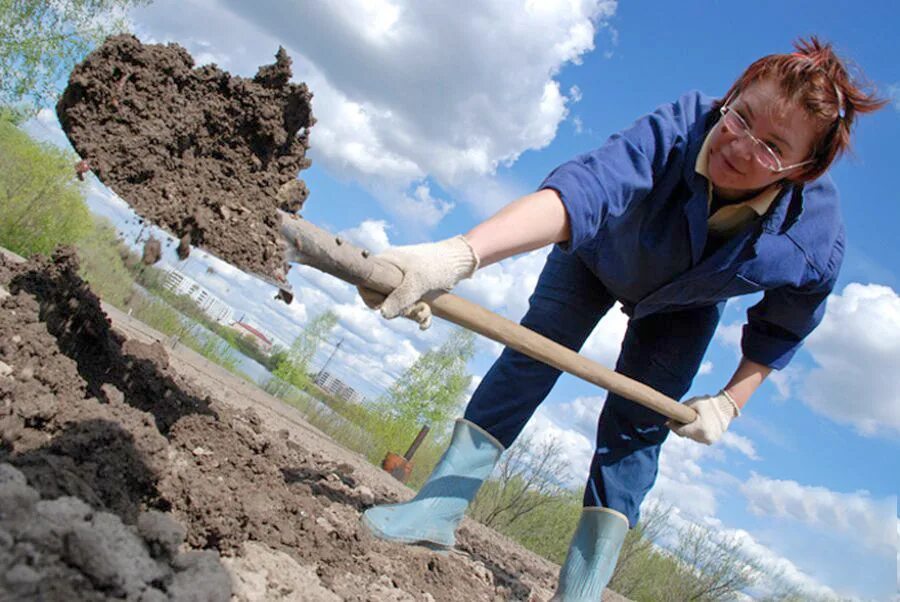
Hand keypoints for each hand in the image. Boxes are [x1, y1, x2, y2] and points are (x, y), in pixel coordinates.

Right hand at [358, 236, 478, 329]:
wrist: (460, 262)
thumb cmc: (437, 264)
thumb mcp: (417, 281)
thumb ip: (400, 298)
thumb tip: (383, 314)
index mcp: (385, 263)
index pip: (365, 283)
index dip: (371, 298)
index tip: (382, 305)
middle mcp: (391, 272)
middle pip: (383, 300)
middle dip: (399, 310)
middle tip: (415, 308)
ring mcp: (403, 282)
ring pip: (399, 306)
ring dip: (412, 314)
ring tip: (426, 313)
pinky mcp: (416, 290)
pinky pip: (411, 307)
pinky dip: (419, 315)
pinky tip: (426, 321)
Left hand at [667, 390, 739, 444]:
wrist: (726, 407)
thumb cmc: (707, 404)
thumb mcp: (692, 403)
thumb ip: (680, 411)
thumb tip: (668, 420)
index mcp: (700, 430)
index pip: (680, 431)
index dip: (672, 425)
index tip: (667, 421)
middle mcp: (705, 438)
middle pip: (685, 435)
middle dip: (681, 427)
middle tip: (680, 418)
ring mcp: (709, 441)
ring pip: (691, 437)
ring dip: (688, 430)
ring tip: (692, 420)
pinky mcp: (711, 441)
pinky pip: (698, 437)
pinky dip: (695, 432)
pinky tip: (697, 424)